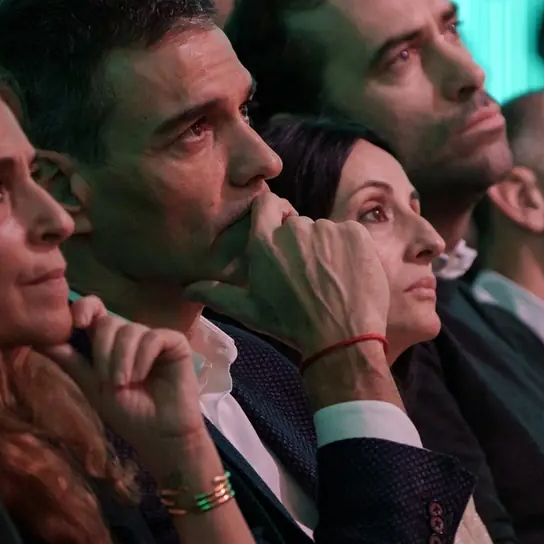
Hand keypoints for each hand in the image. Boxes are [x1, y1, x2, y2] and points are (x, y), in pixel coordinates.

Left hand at [38, 296, 205, 474]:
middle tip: (107, 380)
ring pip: (129, 330)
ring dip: (121, 360)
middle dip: (102, 351)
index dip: (83, 308)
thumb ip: (69, 360)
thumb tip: (36, 339)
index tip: (76, 323)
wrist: (159, 435)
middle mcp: (130, 335)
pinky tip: (142, 377)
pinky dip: (143, 358)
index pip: (94, 310)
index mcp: (108, 342)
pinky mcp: (175, 343)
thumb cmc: (126, 413)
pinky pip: (153, 337)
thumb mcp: (91, 385)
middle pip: (108, 321)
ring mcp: (153, 337)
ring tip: (124, 384)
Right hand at [185, 192, 389, 357]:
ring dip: (326, 247)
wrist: (341, 338)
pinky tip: (347, 273)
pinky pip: (350, 232)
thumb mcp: (250, 311)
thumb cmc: (292, 326)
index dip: (274, 215)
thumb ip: (218, 294)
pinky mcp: (355, 233)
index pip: (266, 204)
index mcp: (264, 243)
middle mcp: (294, 229)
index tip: (280, 230)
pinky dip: (350, 249)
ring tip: (329, 278)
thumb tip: (188, 288)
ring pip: (324, 229)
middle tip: (307, 273)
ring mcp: (327, 229)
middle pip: (297, 223)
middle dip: (301, 242)